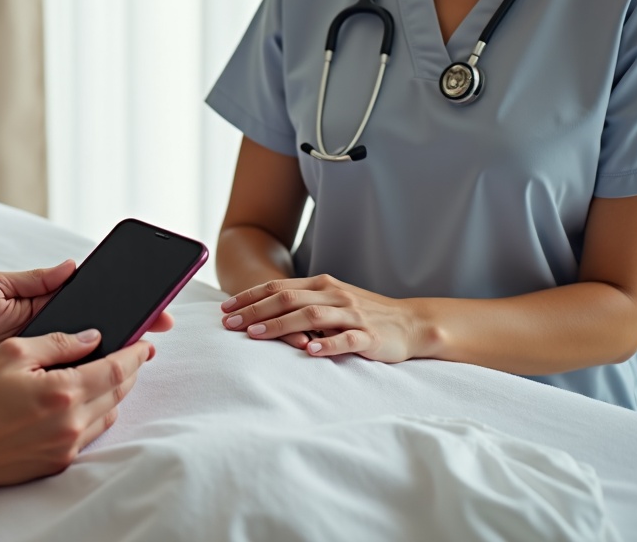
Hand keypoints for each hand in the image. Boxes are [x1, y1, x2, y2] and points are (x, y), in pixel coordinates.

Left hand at [0, 262, 173, 394]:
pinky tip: (110, 376)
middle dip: (128, 323)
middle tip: (157, 323)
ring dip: (115, 351)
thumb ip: (34, 280)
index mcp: (39, 302)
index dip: (116, 297)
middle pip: (95, 326)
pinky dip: (88, 378)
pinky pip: (66, 380)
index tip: (146, 296)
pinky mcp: (32, 382)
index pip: (86, 297)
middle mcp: (46, 329)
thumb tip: (72, 265)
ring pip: (86, 354)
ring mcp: (41, 358)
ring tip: (143, 346)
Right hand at [0, 329, 152, 492]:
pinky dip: (97, 413)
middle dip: (130, 370)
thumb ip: (55, 342)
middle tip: (135, 355)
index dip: (135, 354)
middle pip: (119, 392)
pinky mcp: (59, 460)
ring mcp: (67, 444)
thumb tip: (91, 337)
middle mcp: (72, 422)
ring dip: (115, 392)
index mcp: (63, 391)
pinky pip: (91, 432)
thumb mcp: (11, 353)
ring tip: (111, 374)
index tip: (145, 343)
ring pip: (109, 414)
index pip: (116, 369)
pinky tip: (87, 400)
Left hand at [221, 274, 420, 362]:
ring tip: (256, 334)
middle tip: (229, 323)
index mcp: (322, 285)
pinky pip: (346, 339)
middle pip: (288, 298)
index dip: (250, 296)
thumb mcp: (331, 301)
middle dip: (255, 310)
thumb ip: (302, 303)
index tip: (225, 308)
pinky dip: (327, 344)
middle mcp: (334, 295)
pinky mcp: (369, 336)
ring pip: (311, 316)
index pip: (278, 286)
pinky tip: (310, 351)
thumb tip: (261, 312)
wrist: (411, 323)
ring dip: (281, 325)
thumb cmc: (363, 314)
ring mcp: (352, 314)